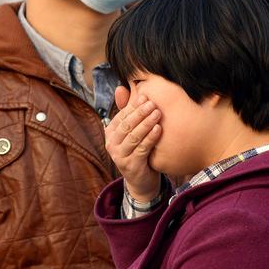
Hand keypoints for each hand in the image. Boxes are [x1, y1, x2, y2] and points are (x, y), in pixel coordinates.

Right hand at [105, 85, 162, 202]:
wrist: (142, 181)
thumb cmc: (138, 151)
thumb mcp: (132, 132)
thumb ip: (127, 111)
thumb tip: (120, 87)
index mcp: (110, 133)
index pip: (121, 116)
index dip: (133, 106)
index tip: (145, 96)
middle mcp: (111, 144)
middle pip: (126, 125)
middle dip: (140, 112)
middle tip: (153, 103)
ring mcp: (119, 156)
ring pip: (133, 136)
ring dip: (146, 123)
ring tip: (158, 113)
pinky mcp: (131, 165)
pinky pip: (141, 148)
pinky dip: (150, 138)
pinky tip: (159, 129)